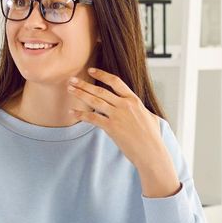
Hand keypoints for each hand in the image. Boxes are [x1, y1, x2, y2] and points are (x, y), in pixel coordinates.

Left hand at [68, 67, 180, 197]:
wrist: (151, 152)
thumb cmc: (152, 137)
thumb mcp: (150, 117)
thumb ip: (140, 109)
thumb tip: (137, 107)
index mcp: (134, 100)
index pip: (116, 82)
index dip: (102, 74)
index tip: (91, 70)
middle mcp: (125, 105)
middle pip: (100, 90)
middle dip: (84, 84)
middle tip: (72, 79)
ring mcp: (117, 116)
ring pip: (94, 101)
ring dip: (80, 94)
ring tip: (69, 89)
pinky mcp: (111, 127)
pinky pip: (92, 118)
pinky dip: (80, 114)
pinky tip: (71, 112)